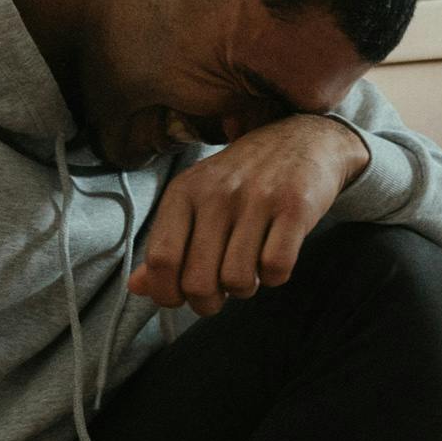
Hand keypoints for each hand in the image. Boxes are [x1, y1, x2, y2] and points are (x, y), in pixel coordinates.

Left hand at [128, 112, 372, 315]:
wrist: (304, 138)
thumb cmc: (245, 178)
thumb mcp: (197, 200)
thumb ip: (167, 244)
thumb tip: (137, 286)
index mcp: (184, 191)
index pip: (161, 260)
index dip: (167, 293)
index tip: (181, 298)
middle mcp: (217, 193)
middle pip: (198, 281)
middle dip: (208, 302)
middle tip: (220, 292)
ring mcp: (257, 199)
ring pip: (238, 281)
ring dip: (245, 289)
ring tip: (250, 269)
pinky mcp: (295, 207)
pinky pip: (277, 268)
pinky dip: (276, 276)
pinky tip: (274, 257)